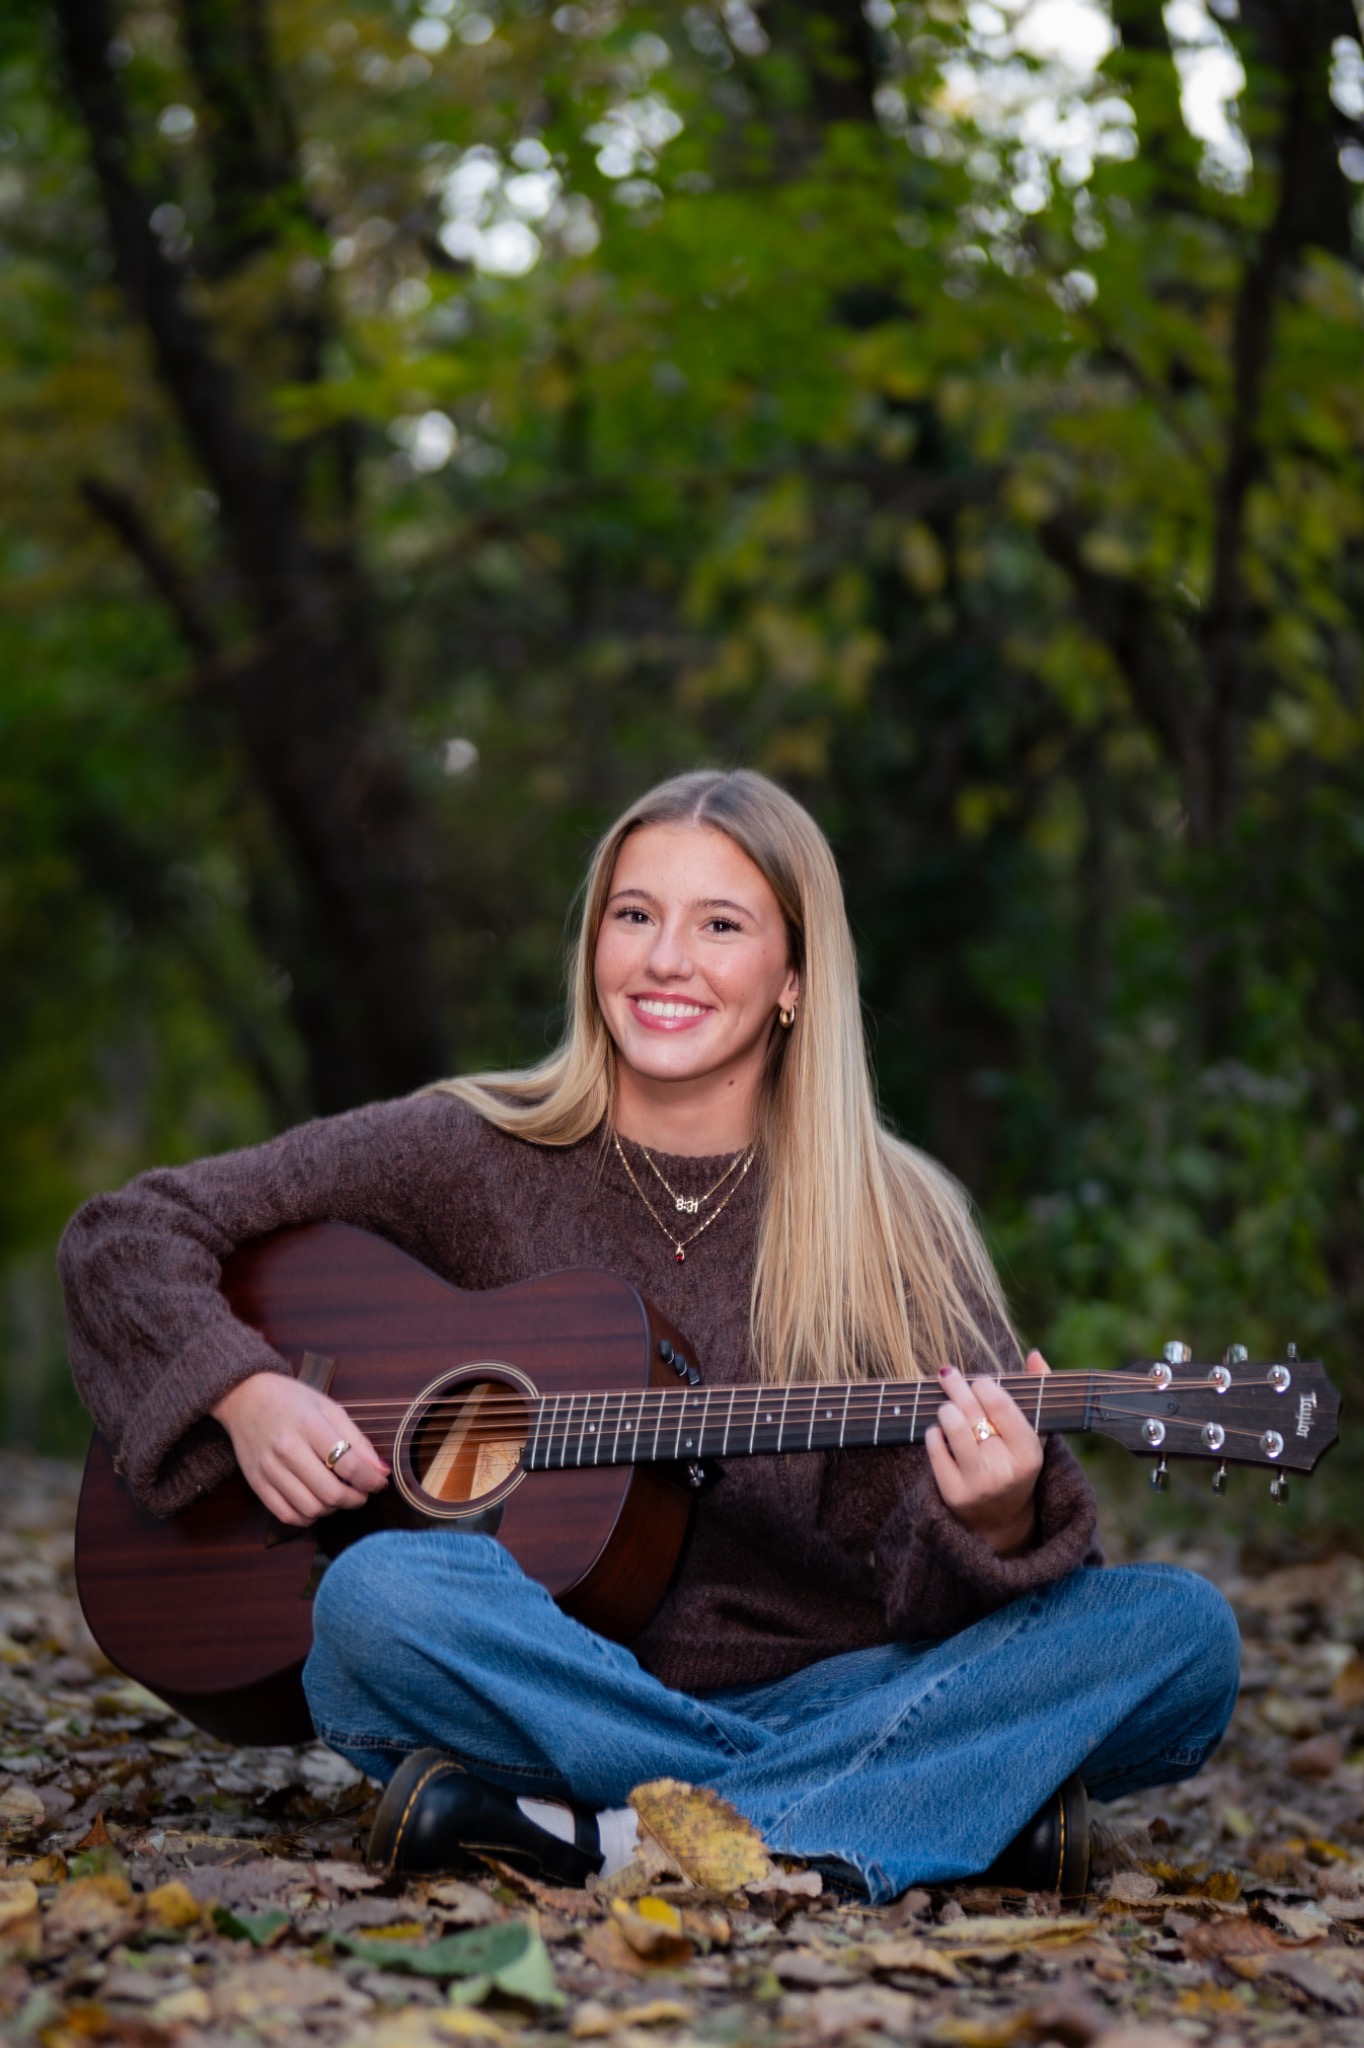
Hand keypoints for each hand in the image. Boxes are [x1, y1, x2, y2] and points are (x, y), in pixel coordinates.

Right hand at [212, 1372, 388, 1525]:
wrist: (244, 1398)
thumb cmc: (291, 1400)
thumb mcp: (328, 1408)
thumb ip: (356, 1439)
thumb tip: (381, 1470)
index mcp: (309, 1425)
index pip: (348, 1465)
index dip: (370, 1480)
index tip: (379, 1482)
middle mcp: (287, 1449)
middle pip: (331, 1493)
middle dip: (356, 1499)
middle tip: (362, 1493)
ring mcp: (269, 1469)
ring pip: (311, 1509)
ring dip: (333, 1509)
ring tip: (339, 1496)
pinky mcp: (256, 1484)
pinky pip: (287, 1515)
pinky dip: (308, 1518)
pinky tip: (316, 1504)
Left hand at [924, 1350, 1048, 1557]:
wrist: (1000, 1519)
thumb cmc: (1015, 1463)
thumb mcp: (1032, 1435)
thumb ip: (1036, 1393)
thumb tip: (1036, 1355)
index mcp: (1029, 1454)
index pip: (1002, 1407)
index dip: (985, 1386)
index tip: (978, 1380)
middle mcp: (1006, 1471)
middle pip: (974, 1413)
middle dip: (957, 1387)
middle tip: (948, 1375)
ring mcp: (978, 1484)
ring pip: (953, 1428)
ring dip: (945, 1409)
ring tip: (945, 1404)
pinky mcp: (953, 1494)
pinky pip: (935, 1448)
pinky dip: (934, 1433)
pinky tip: (939, 1430)